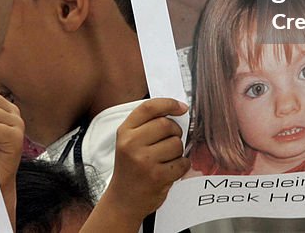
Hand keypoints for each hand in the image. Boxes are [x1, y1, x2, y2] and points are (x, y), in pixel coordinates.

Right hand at [104, 98, 189, 220]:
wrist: (123, 200)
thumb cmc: (130, 168)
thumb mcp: (128, 142)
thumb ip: (147, 125)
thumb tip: (177, 110)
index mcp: (124, 132)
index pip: (149, 108)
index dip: (169, 103)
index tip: (181, 106)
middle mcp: (131, 144)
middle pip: (166, 124)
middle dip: (175, 131)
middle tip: (171, 140)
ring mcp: (144, 161)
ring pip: (176, 144)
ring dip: (177, 151)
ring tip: (166, 158)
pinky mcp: (157, 176)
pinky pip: (182, 162)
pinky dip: (181, 165)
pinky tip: (170, 169)